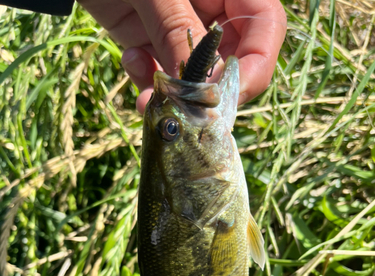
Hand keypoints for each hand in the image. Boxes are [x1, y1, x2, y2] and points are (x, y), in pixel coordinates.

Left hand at [78, 0, 286, 112]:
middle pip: (237, 59)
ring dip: (173, 93)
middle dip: (209, 90)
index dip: (256, 64)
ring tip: (147, 95)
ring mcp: (184, 28)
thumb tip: (204, 89)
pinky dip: (149, 81)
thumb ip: (178, 32)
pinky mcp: (157, 43)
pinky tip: (130, 60)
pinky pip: (166, 75)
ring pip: (197, 77)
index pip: (266, 24)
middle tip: (186, 108)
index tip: (226, 96)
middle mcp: (213, 8)